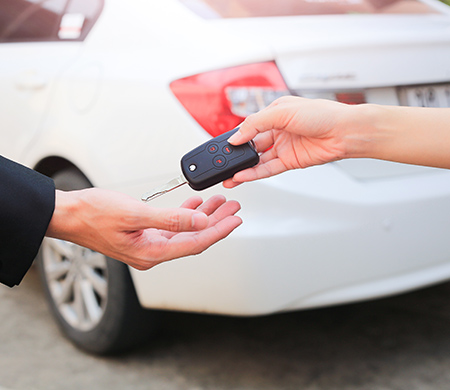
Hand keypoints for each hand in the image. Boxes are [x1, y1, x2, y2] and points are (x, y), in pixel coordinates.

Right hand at [47, 189, 241, 269]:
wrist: (69, 215)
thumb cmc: (94, 214)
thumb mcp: (134, 214)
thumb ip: (170, 219)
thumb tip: (201, 222)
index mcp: (152, 252)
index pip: (196, 243)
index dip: (219, 231)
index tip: (236, 220)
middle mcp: (152, 252)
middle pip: (194, 238)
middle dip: (216, 222)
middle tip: (234, 208)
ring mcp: (147, 244)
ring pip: (185, 231)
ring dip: (203, 216)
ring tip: (221, 203)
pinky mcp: (143, 235)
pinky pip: (171, 226)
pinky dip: (185, 214)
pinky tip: (195, 205)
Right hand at [223, 96, 352, 187]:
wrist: (345, 132)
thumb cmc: (322, 114)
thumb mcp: (282, 111)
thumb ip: (256, 123)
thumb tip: (237, 136)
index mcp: (275, 113)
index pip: (249, 126)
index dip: (236, 136)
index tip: (223, 145)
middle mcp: (278, 130)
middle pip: (251, 145)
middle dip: (236, 154)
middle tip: (222, 162)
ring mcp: (284, 147)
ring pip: (257, 160)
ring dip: (242, 168)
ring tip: (228, 175)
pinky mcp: (290, 162)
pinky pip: (268, 169)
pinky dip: (254, 173)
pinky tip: (242, 177)